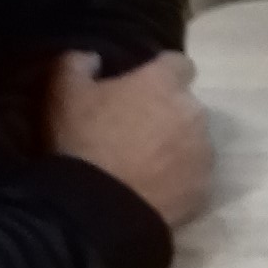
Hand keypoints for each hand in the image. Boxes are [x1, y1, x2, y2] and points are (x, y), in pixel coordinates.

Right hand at [47, 50, 212, 229]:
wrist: (100, 209)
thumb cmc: (83, 142)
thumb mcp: (63, 94)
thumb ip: (77, 63)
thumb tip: (93, 57)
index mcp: (163, 83)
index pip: (178, 64)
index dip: (161, 73)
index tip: (142, 88)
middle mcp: (193, 111)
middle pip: (186, 105)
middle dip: (167, 112)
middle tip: (136, 130)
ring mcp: (203, 152)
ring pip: (194, 141)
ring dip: (176, 146)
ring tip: (145, 164)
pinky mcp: (204, 188)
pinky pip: (194, 176)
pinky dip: (180, 178)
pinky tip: (154, 188)